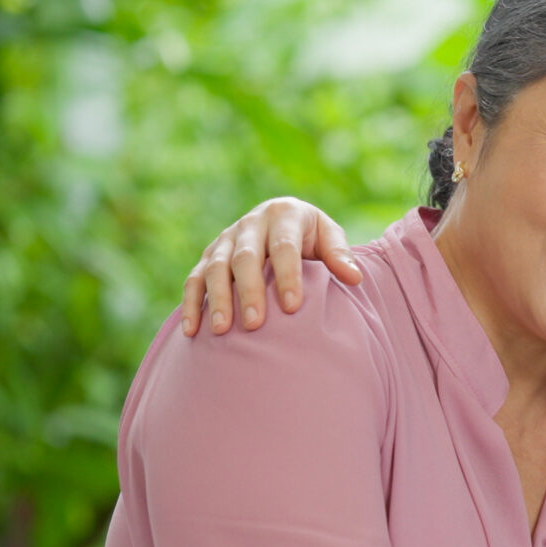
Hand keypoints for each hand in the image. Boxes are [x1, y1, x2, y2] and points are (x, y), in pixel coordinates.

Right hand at [177, 196, 360, 336]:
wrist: (279, 221)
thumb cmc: (310, 236)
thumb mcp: (328, 236)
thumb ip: (339, 255)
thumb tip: (354, 278)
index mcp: (283, 215)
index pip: (284, 246)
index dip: (288, 276)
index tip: (293, 308)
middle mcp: (250, 224)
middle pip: (245, 258)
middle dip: (249, 291)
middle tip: (254, 324)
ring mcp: (225, 240)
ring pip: (215, 269)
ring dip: (217, 299)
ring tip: (222, 329)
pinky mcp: (208, 257)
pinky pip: (194, 279)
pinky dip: (191, 304)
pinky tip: (192, 331)